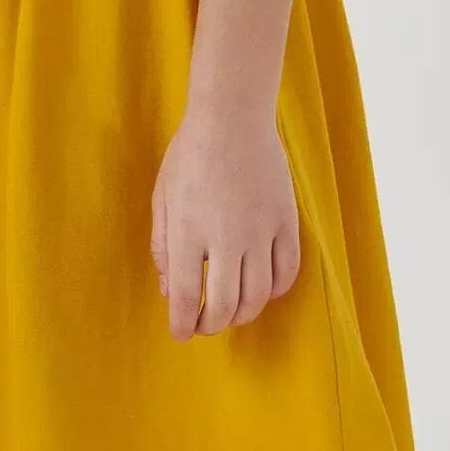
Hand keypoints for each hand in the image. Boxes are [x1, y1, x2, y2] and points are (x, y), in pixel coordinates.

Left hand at [150, 103, 300, 337]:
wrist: (232, 116)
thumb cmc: (190, 154)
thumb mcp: (163, 196)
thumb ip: (163, 246)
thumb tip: (169, 291)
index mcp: (187, 231)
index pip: (187, 297)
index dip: (183, 324)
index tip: (181, 333)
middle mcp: (225, 238)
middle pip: (224, 305)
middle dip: (211, 325)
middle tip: (205, 325)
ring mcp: (259, 231)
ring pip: (257, 296)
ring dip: (243, 314)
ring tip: (231, 312)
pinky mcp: (285, 221)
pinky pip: (286, 272)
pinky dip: (275, 290)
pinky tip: (262, 289)